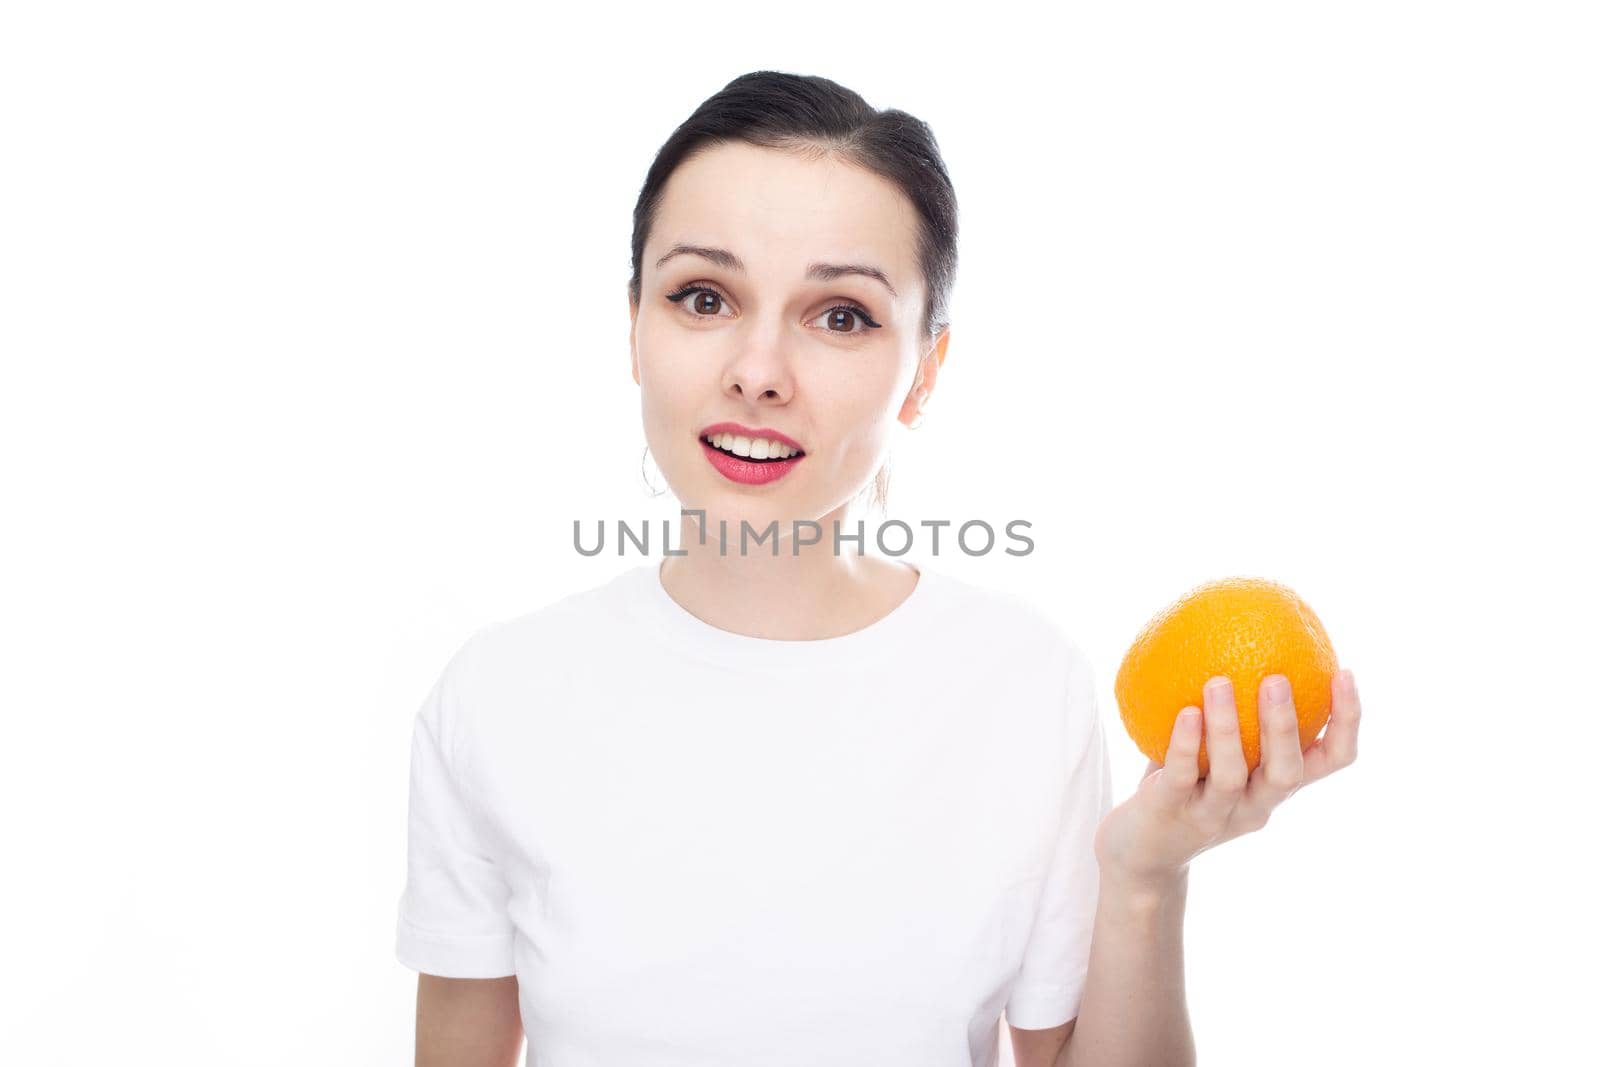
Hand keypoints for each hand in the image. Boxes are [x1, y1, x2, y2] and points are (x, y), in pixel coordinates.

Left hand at [1093, 669, 1361, 891]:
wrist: (1139, 855)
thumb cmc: (1183, 787)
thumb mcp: (1216, 752)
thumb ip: (1236, 713)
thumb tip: (1243, 638)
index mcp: (1275, 788)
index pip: (1331, 761)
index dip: (1346, 722)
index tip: (1344, 672)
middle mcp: (1254, 806)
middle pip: (1286, 773)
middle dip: (1285, 726)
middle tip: (1278, 678)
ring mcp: (1213, 815)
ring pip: (1231, 776)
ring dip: (1228, 728)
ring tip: (1219, 681)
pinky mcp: (1171, 814)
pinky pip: (1180, 776)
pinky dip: (1184, 744)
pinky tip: (1184, 711)